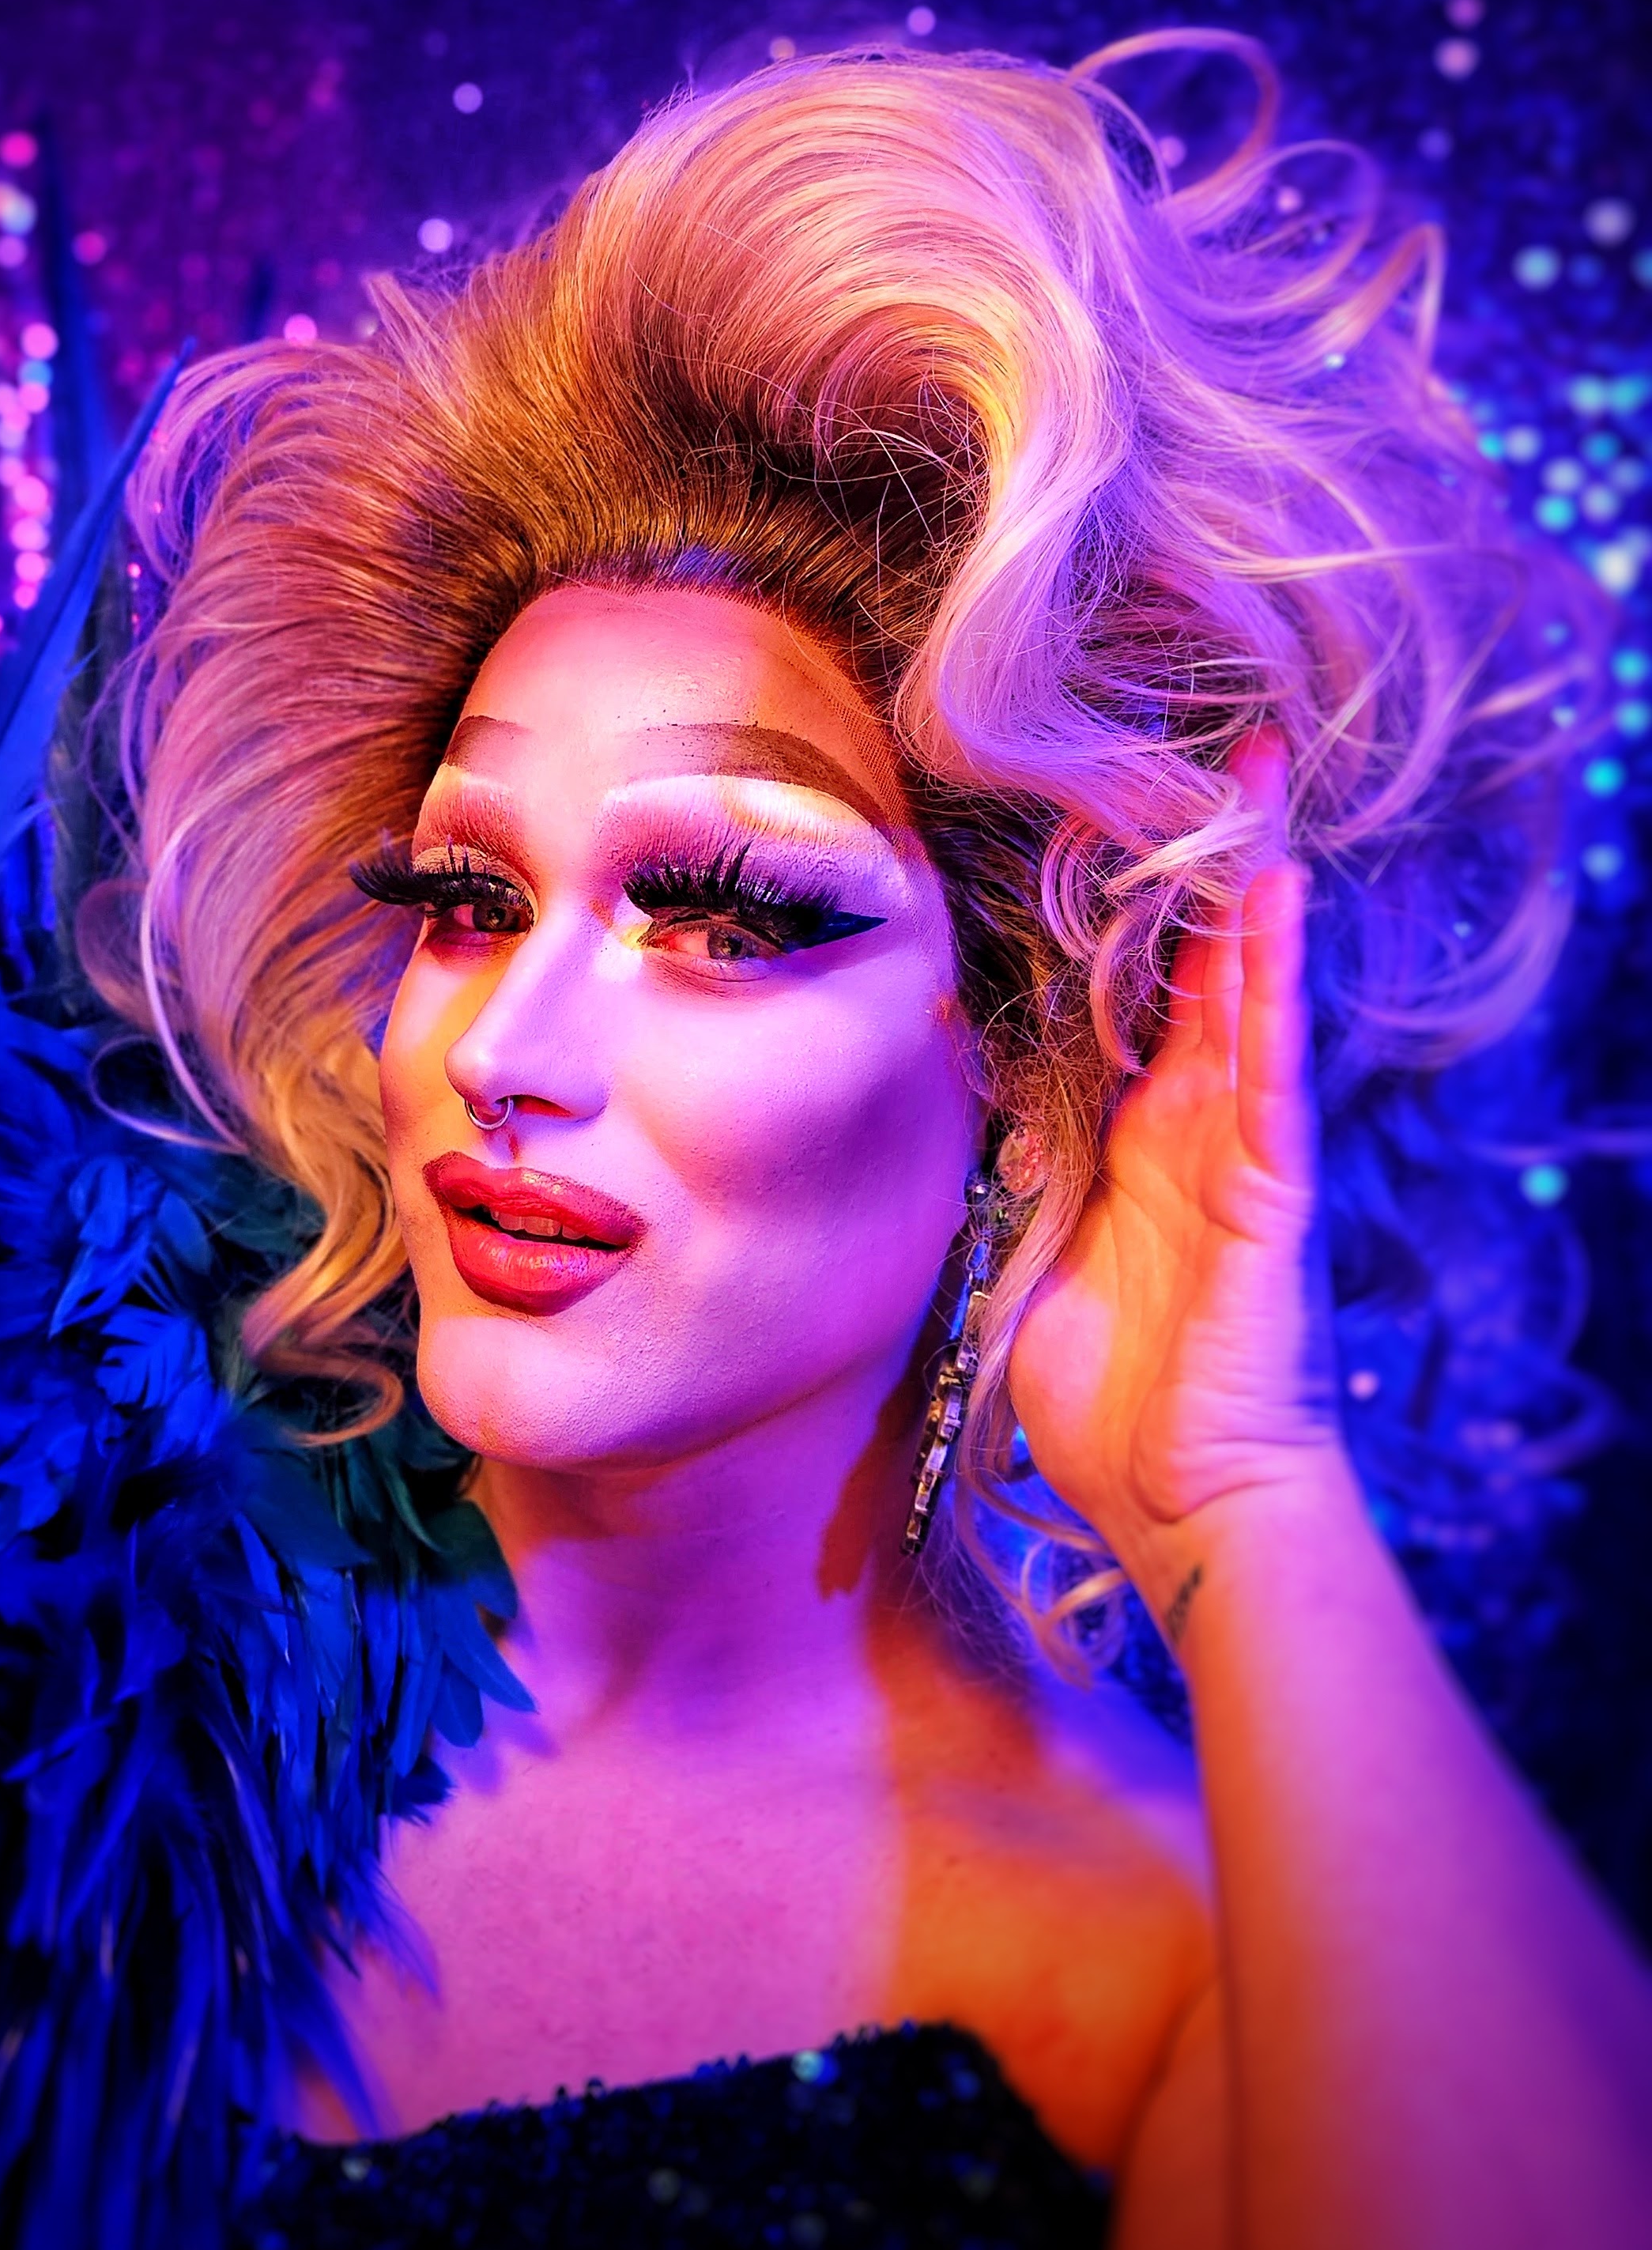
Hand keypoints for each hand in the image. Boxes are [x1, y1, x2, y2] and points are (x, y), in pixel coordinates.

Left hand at [1006, 737, 1344, 1588]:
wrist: (1182, 1500)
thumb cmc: (1111, 1403)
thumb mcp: (1032, 1265)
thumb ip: (1015, 1183)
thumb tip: (976, 1122)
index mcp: (1137, 1143)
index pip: (1139, 1003)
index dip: (1135, 915)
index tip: (1118, 820)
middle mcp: (1194, 1128)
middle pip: (1203, 969)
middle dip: (1209, 862)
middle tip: (1222, 750)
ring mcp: (1240, 1149)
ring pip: (1243, 989)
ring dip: (1247, 881)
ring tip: (1255, 773)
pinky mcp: (1269, 1184)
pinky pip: (1270, 1063)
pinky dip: (1272, 978)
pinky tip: (1273, 896)